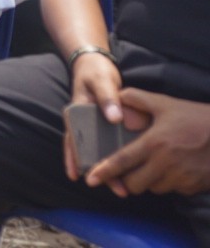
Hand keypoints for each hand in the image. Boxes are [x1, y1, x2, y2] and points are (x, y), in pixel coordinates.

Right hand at [65, 53, 125, 180]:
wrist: (96, 63)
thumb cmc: (95, 71)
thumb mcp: (101, 81)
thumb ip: (108, 97)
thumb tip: (115, 118)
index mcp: (75, 113)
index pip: (72, 139)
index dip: (73, 158)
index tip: (77, 176)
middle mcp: (81, 123)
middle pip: (86, 151)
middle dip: (98, 171)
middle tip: (116, 189)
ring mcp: (93, 126)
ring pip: (98, 151)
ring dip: (109, 168)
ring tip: (123, 188)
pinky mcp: (105, 126)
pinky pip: (108, 145)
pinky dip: (115, 158)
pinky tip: (126, 171)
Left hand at [87, 90, 209, 197]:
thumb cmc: (196, 118)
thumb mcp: (166, 104)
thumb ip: (138, 99)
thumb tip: (117, 97)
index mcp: (154, 144)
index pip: (122, 161)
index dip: (105, 171)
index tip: (90, 179)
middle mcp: (165, 164)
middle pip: (135, 184)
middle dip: (127, 179)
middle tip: (128, 170)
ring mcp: (181, 178)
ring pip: (154, 188)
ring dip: (149, 181)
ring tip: (153, 165)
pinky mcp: (194, 187)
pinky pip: (174, 190)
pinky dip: (169, 183)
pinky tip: (174, 168)